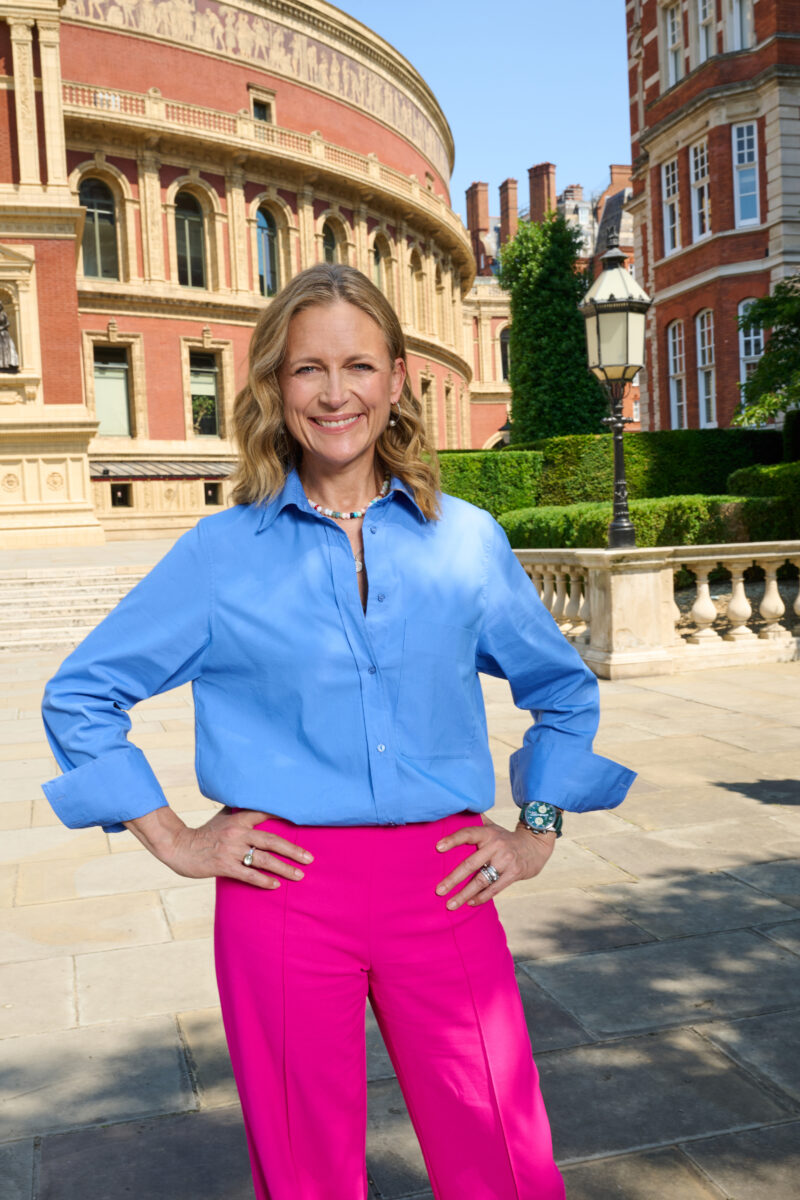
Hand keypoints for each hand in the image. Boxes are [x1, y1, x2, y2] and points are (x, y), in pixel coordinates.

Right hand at [124, 806, 313, 890]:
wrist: (179, 847)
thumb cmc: (204, 833)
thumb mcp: (222, 817)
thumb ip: (240, 811)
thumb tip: (256, 801)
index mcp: (239, 820)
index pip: (266, 814)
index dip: (286, 816)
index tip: (305, 821)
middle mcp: (237, 833)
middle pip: (272, 841)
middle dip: (293, 850)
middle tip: (309, 858)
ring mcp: (231, 851)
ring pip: (264, 860)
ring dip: (284, 868)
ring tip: (299, 874)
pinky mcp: (224, 866)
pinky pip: (248, 874)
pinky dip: (263, 880)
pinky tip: (275, 885)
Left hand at [434, 815, 555, 909]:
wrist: (535, 846)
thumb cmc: (505, 838)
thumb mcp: (492, 826)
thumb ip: (475, 821)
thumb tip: (454, 811)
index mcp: (488, 833)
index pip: (468, 834)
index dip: (453, 840)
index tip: (438, 848)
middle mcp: (496, 846)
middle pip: (471, 864)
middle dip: (453, 879)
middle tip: (438, 891)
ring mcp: (506, 860)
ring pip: (481, 880)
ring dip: (465, 894)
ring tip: (451, 904)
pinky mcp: (514, 873)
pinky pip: (494, 888)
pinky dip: (481, 897)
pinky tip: (469, 903)